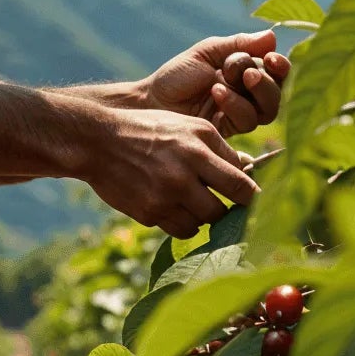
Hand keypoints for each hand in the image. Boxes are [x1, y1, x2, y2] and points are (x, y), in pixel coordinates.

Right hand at [80, 107, 259, 238]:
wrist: (98, 141)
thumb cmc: (149, 129)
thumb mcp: (187, 126)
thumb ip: (220, 148)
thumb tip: (248, 170)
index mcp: (196, 151)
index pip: (240, 187)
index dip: (253, 198)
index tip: (256, 201)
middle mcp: (181, 178)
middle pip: (221, 212)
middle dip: (225, 209)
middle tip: (221, 201)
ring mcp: (162, 199)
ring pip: (200, 225)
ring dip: (202, 217)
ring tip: (193, 200)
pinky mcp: (147, 214)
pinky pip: (177, 229)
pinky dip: (181, 221)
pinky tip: (174, 205)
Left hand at [144, 29, 289, 136]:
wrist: (153, 99)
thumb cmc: (178, 74)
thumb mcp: (207, 52)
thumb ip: (239, 44)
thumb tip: (272, 36)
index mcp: (247, 73)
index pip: (277, 72)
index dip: (280, 66)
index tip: (270, 58)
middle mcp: (248, 95)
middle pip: (276, 93)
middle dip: (265, 82)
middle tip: (247, 74)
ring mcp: (240, 114)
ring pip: (267, 111)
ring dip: (251, 95)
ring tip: (224, 83)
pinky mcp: (230, 131)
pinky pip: (247, 122)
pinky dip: (235, 105)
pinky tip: (216, 93)